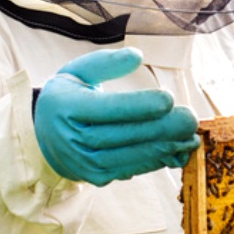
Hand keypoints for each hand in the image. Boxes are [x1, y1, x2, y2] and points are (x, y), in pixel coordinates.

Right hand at [34, 47, 200, 185]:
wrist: (43, 136)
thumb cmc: (68, 96)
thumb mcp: (77, 71)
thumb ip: (106, 62)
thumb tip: (137, 56)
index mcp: (66, 108)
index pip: (106, 109)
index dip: (138, 106)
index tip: (169, 99)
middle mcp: (72, 139)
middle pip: (121, 136)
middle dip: (160, 129)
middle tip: (190, 119)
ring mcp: (83, 162)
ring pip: (128, 157)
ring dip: (164, 149)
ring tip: (190, 138)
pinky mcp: (96, 177)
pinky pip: (130, 170)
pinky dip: (156, 162)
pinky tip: (178, 151)